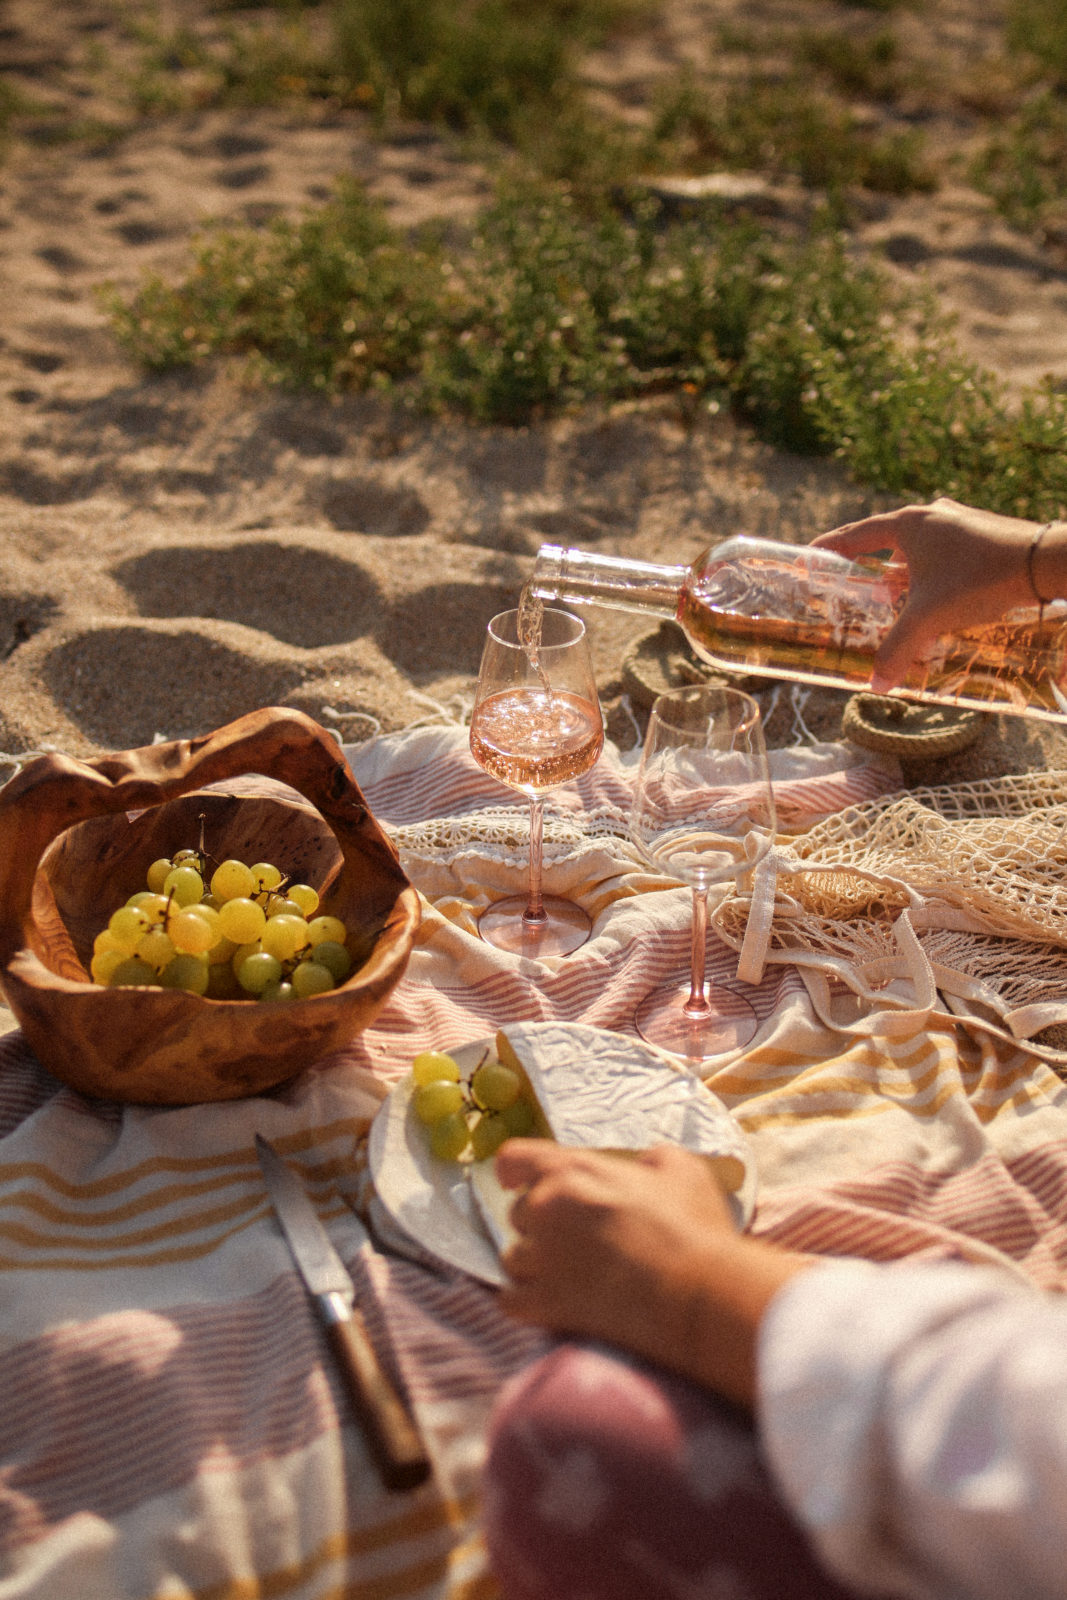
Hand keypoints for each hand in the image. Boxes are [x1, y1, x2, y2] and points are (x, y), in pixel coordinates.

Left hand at [495, 1141, 809, 1409]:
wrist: (700, 1297)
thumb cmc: (694, 1230)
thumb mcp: (682, 1169)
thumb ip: (651, 1158)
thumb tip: (642, 1164)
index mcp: (572, 1171)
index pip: (514, 1159)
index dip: (514, 1170)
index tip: (514, 1181)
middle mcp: (546, 1208)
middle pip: (518, 1213)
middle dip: (542, 1225)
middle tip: (577, 1241)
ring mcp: (542, 1258)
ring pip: (513, 1259)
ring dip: (535, 1266)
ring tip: (571, 1276)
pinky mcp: (544, 1304)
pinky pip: (510, 1301)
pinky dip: (527, 1303)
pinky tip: (554, 1304)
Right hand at [812, 497, 1044, 689]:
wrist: (1043, 563)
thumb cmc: (979, 579)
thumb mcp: (929, 616)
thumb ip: (898, 648)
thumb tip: (877, 684)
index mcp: (908, 524)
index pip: (856, 534)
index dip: (830, 547)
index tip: (811, 556)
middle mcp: (931, 517)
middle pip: (886, 541)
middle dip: (868, 568)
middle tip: (851, 588)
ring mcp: (959, 524)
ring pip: (917, 551)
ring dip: (901, 574)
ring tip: (890, 601)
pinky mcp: (981, 536)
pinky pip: (942, 556)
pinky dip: (928, 576)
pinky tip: (932, 599)